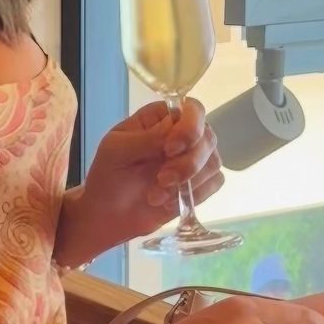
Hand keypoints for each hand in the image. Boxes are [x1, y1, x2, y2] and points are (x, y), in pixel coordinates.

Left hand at [75, 98, 222, 253]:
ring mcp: (194, 158)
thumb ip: (146, 138)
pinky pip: (215, 182)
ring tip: (156, 195)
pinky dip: (195, 195)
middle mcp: (183, 134)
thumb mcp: (116, 151)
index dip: (189, 127)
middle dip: (187, 163)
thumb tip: (173, 126)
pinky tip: (168, 202)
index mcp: (162, 118)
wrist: (109, 214)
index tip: (169, 149)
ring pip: (214, 162)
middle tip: (161, 179)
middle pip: (208, 137)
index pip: (192, 109)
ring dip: (187, 182)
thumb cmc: (108, 176)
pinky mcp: (201, 183)